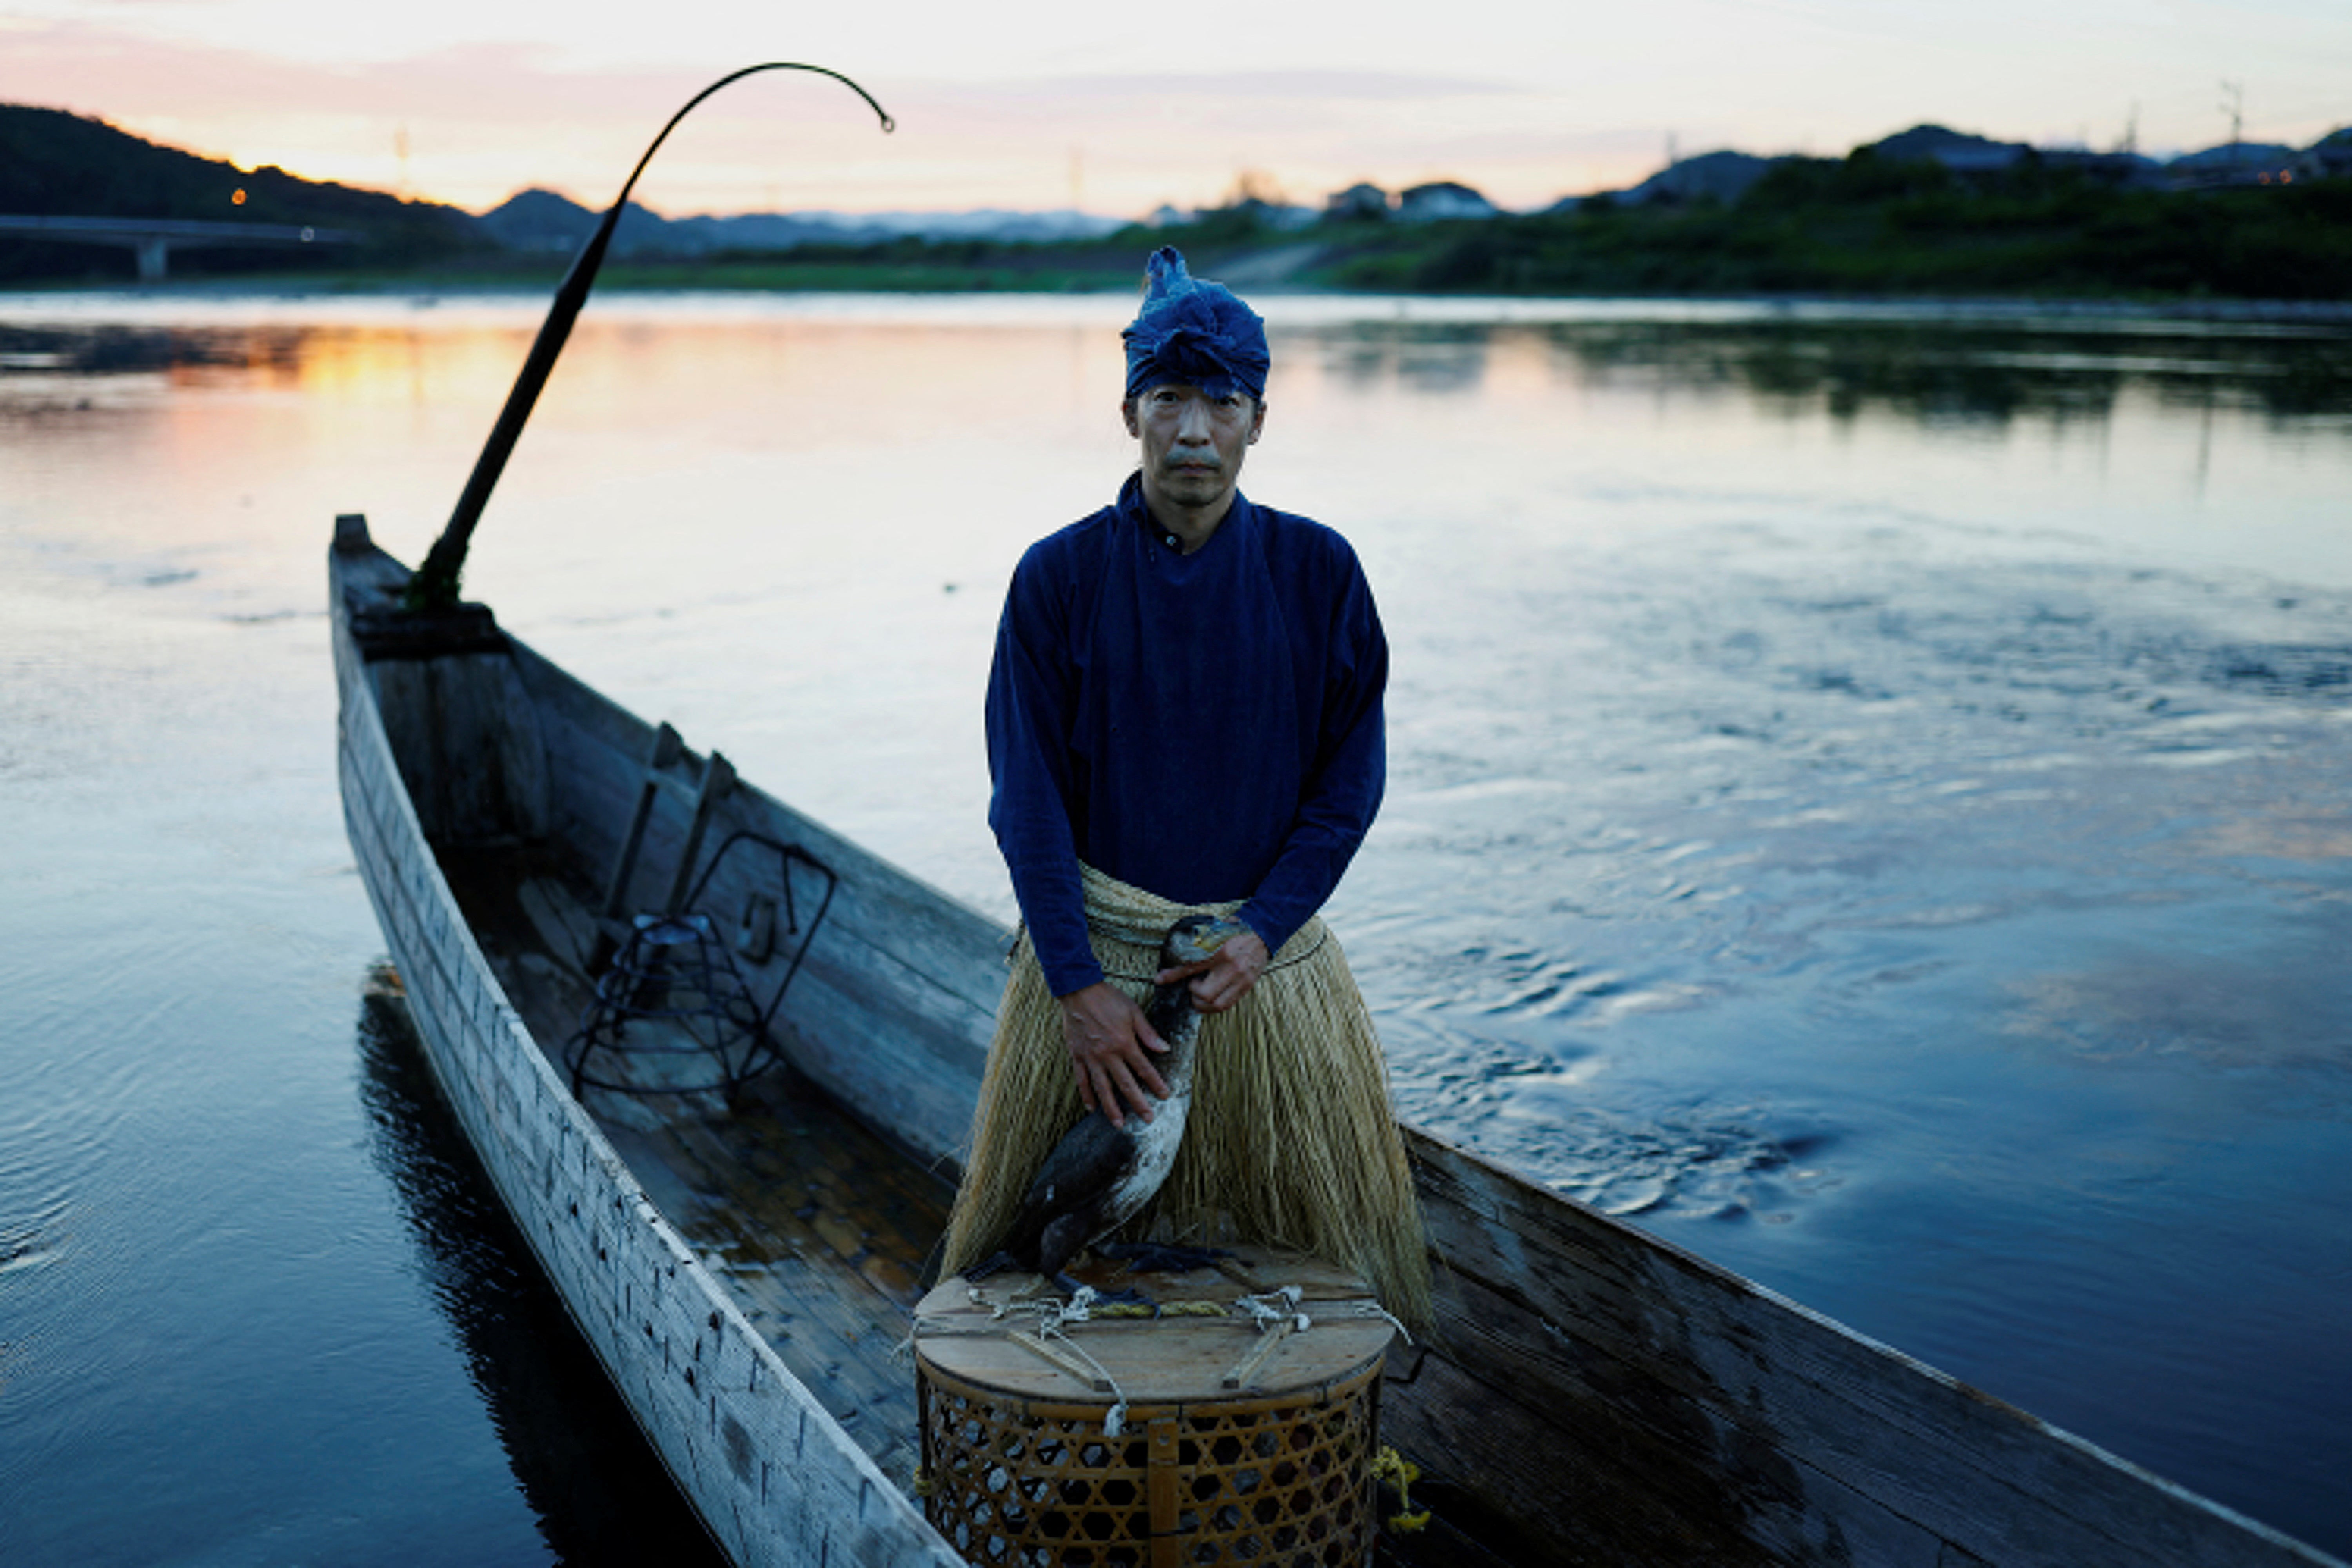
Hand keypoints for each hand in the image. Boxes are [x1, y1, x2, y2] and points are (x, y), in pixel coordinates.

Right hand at [1058, 982, 1169, 1127]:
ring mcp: (1091, 1058)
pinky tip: (1092, 1108)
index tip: (1165, 1096)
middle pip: (1126, 1085)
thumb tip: (1164, 1049)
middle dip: (1138, 1104)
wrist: (1078, 990)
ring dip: (1112, 1108)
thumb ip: (1148, 1033)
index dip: (1156, 1084)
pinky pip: (1082, 1080)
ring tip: (1120, 1124)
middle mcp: (1108, 1055)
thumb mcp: (1133, 1011)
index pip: (1144, 1069)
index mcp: (1125, 1043)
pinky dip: (1086, 1095)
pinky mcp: (1077, 1056)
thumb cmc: (1108, 998)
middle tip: (1148, 1119)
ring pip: (1103, 1089)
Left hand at [1157, 929, 1269, 1014]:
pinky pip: (1228, 1004)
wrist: (1263, 931)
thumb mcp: (1213, 932)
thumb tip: (1177, 957)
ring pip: (1216, 1004)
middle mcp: (1232, 966)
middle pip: (1205, 994)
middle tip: (1191, 986)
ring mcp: (1241, 978)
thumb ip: (1197, 946)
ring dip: (1203, 1004)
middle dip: (1193, 994)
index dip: (1173, 975)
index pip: (1191, 966)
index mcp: (1220, 949)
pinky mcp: (1247, 986)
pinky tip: (1210, 998)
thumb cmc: (1235, 930)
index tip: (1160, 979)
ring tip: (1199, 995)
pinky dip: (1215, 1006)